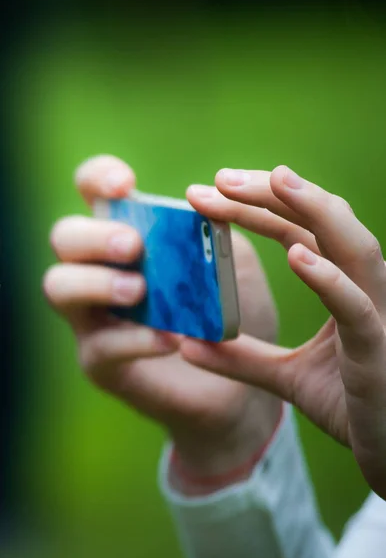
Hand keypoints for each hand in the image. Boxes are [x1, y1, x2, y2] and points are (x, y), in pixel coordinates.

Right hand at [43, 155, 280, 492]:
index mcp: (128, 234)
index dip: (99, 178)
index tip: (126, 185)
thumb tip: (197, 204)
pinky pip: (101, 346)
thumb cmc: (234, 312)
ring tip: (139, 290)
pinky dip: (134, 339)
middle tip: (134, 246)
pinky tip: (170, 339)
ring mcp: (93, 318)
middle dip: (95, 235)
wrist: (243, 379)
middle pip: (64, 237)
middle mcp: (100, 270)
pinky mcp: (101, 362)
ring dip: (96, 282)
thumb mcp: (235, 264)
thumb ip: (216, 233)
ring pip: (57, 286)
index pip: (94, 191)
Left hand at [185, 165, 385, 498]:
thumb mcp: (285, 378)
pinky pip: (357, 306)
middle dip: (273, 194)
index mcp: (341, 287)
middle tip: (219, 179)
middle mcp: (364, 288)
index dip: (256, 208)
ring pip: (353, 246)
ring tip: (274, 179)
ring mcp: (379, 313)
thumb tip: (186, 345)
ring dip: (314, 210)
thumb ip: (240, 359)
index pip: (297, 232)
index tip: (206, 195)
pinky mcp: (379, 349)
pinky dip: (330, 279)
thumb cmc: (349, 405)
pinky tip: (297, 256)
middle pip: (322, 223)